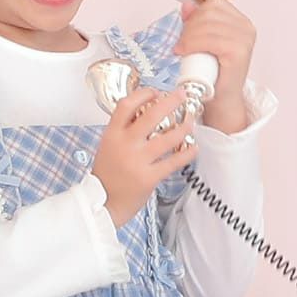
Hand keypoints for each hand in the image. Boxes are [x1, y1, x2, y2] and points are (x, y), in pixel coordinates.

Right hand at [91, 87, 197, 228]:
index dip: (143, 94)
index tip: (155, 92)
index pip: (126, 105)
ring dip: (184, 127)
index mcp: (112, 134)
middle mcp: (125, 145)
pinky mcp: (149, 178)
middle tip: (181, 96)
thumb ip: (123, 131)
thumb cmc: (107, 176)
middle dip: (171, 101)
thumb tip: (144, 113)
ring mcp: (137, 161)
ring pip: (168, 137)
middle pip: (151, 115)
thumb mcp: (108, 146)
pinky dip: (187, 153)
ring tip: (190, 122)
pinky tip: (193, 147)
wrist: (103, 204)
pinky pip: (173, 162)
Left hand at [173, 0, 255, 130]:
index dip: (195, 13)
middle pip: (209, 11)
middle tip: (181, 43)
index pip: (214, 3)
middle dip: (189, 26)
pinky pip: (210, 39)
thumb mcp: (204, 42)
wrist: (222, 100)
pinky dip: (192, 44)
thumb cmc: (214, 73)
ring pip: (207, 25)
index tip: (185, 29)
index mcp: (240, 21)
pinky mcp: (238, 51)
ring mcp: (244, 38)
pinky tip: (184, 52)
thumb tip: (187, 5)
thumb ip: (197, 22)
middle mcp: (246, 27)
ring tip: (181, 49)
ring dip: (188, 36)